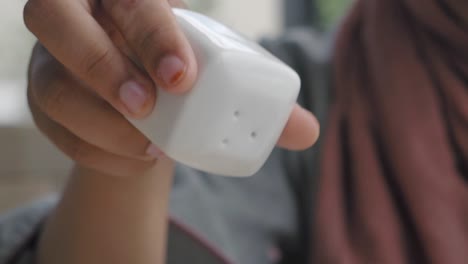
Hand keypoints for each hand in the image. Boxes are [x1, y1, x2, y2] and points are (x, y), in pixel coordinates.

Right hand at [24, 0, 319, 177]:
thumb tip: (308, 132)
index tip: (184, 77)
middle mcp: (79, 16)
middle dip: (104, 65)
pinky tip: (135, 159)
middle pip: (56, 19)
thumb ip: (258, 99)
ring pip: (48, 82)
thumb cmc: (180, 70)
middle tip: (149, 106)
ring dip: (98, 120)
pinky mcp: (45, 102)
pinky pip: (53, 127)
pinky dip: (94, 150)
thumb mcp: (214, 71)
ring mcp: (52, 60)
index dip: (151, 31)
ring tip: (149, 147)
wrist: (142, 91)